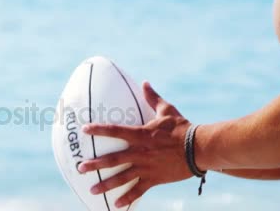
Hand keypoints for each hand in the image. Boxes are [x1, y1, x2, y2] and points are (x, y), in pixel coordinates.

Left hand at [78, 82, 193, 207]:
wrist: (199, 149)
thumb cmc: (182, 127)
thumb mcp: (166, 110)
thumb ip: (152, 98)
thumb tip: (144, 82)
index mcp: (141, 135)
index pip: (115, 131)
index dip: (98, 129)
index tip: (84, 129)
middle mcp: (140, 152)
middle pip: (113, 159)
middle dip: (95, 164)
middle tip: (80, 167)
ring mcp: (146, 168)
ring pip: (122, 178)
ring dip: (106, 185)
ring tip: (91, 190)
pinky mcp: (154, 179)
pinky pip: (138, 191)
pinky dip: (127, 198)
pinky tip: (116, 205)